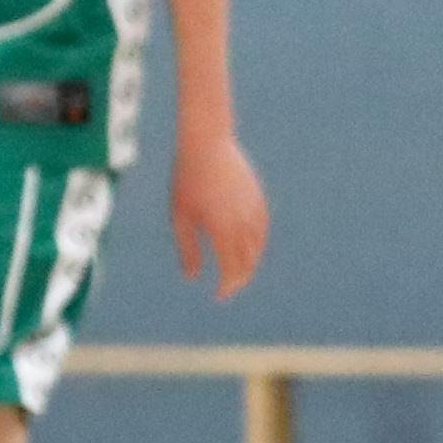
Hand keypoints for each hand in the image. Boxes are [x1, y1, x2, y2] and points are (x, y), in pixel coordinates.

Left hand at [171, 126, 268, 296]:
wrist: (207, 145)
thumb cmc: (186, 181)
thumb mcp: (180, 217)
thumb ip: (188, 249)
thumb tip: (191, 277)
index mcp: (222, 231)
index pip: (231, 270)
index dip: (227, 287)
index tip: (218, 297)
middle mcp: (243, 224)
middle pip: (248, 262)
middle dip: (239, 279)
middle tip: (227, 289)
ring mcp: (254, 210)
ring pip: (258, 246)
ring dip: (249, 263)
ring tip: (237, 272)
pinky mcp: (258, 198)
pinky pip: (262, 228)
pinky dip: (257, 243)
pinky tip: (248, 248)